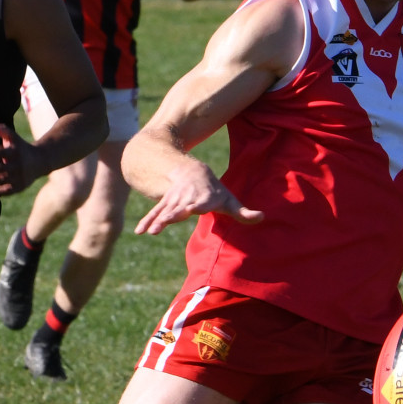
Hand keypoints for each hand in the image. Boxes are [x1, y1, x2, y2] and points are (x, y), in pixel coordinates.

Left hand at [0, 122, 38, 196]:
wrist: (40, 161)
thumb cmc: (20, 148)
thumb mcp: (14, 138)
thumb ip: (4, 131)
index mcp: (15, 152)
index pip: (0, 152)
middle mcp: (18, 165)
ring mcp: (19, 176)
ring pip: (2, 179)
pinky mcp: (20, 186)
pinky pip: (7, 190)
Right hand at [134, 158, 262, 235]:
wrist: (193, 172)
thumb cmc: (216, 192)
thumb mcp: (230, 200)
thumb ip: (244, 213)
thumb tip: (263, 218)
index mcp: (205, 198)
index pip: (202, 202)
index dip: (197, 205)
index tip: (192, 208)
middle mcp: (188, 199)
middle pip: (180, 208)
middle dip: (173, 215)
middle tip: (167, 221)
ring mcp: (175, 201)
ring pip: (165, 210)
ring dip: (157, 220)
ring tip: (151, 231)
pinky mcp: (165, 204)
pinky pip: (155, 212)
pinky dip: (147, 221)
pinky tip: (139, 232)